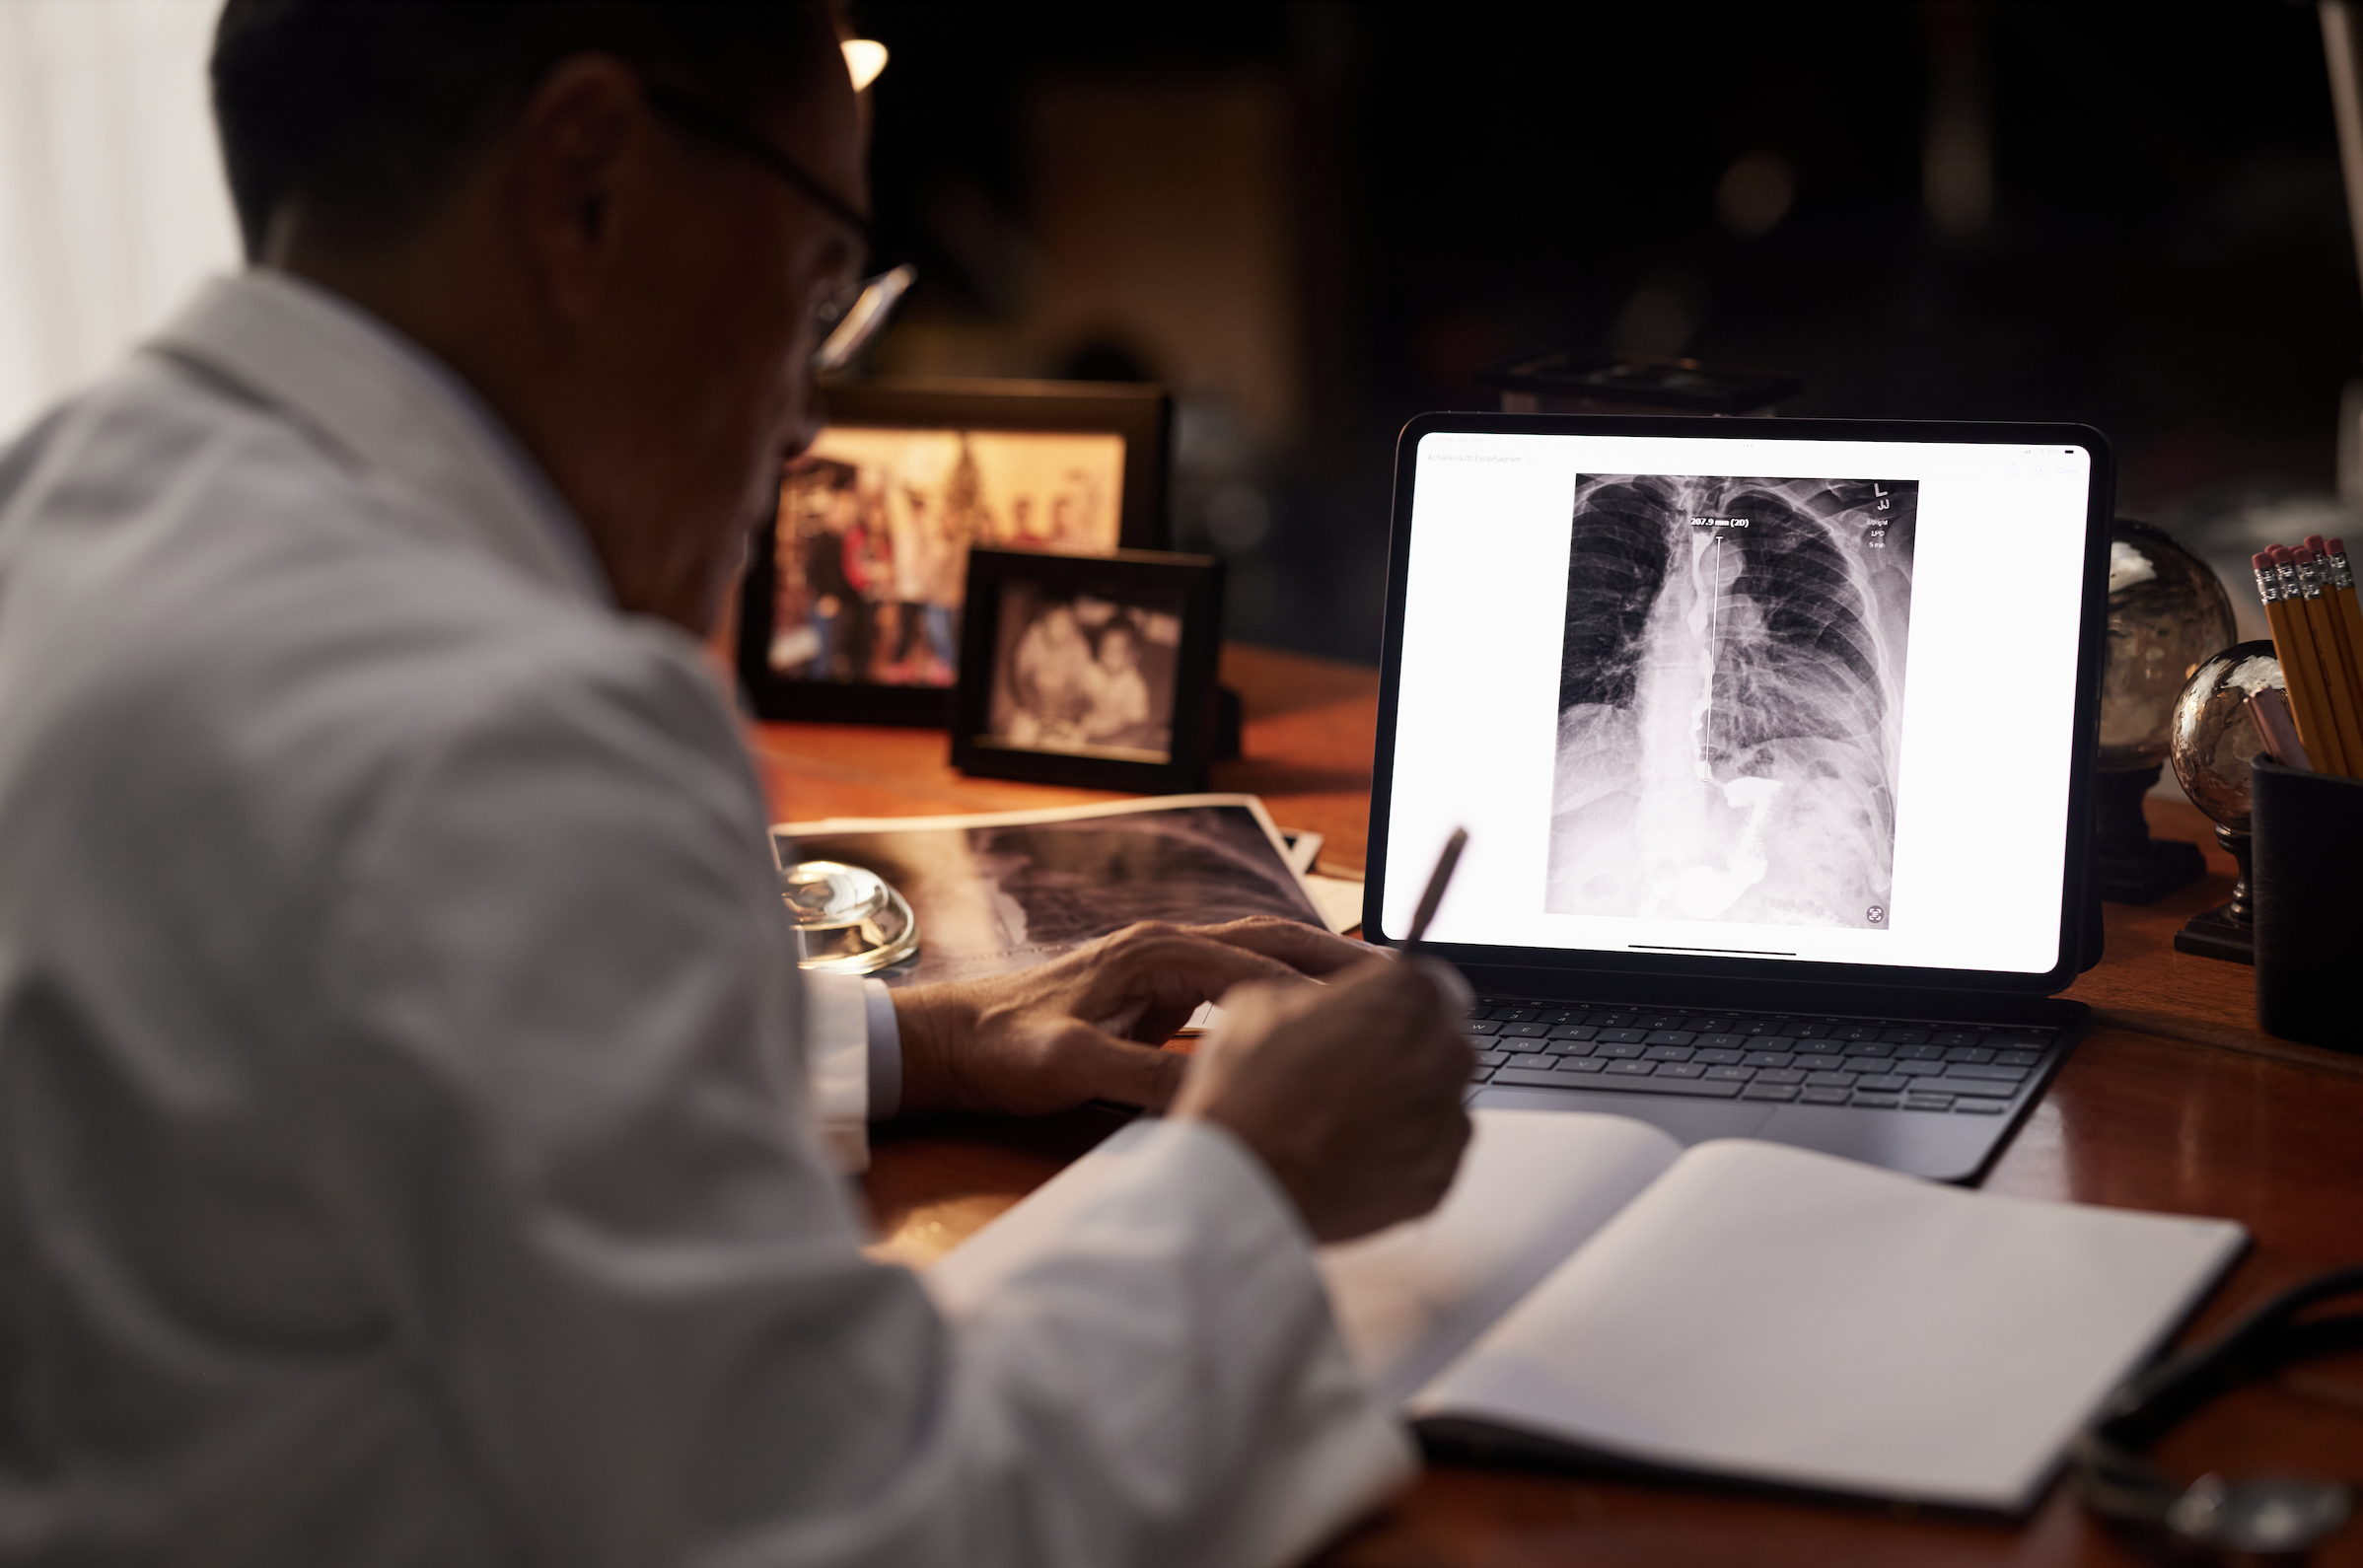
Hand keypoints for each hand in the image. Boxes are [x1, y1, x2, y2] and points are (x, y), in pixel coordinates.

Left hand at [889, 917, 1372, 1117]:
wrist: (952, 1040)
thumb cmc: (1005, 1048)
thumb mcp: (1072, 1069)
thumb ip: (1142, 1079)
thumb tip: (1213, 1096)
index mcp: (1154, 953)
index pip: (1259, 963)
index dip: (1318, 986)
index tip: (1376, 1006)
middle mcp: (1164, 945)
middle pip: (1272, 942)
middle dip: (1337, 960)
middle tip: (1402, 985)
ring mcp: (1160, 962)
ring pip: (1257, 955)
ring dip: (1312, 969)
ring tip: (1375, 995)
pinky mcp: (1154, 986)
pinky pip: (1235, 976)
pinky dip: (1279, 987)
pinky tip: (1308, 1016)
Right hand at [1172, 958, 1472, 1243]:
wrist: (1247, 1186)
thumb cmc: (1251, 1095)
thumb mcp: (1262, 1005)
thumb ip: (1317, 993)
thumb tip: (1327, 1004)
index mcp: (1405, 996)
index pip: (1429, 979)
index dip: (1394, 998)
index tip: (1374, 1013)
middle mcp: (1443, 1052)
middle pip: (1442, 1037)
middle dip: (1405, 1048)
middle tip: (1353, 1068)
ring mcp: (1447, 1117)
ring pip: (1440, 1095)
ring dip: (1406, 1099)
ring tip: (1346, 1118)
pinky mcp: (1440, 1172)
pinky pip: (1433, 1148)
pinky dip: (1405, 1148)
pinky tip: (1356, 1153)